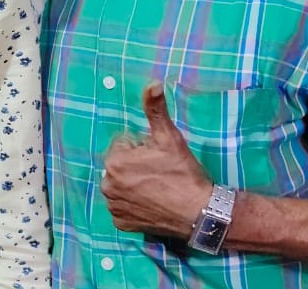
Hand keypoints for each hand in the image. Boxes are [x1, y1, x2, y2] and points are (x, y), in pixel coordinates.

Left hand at [101, 83, 212, 237]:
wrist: (201, 212)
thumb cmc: (183, 173)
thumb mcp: (169, 138)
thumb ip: (155, 110)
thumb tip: (152, 84)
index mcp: (114, 161)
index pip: (123, 145)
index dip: (142, 149)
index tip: (158, 159)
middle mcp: (107, 184)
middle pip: (120, 166)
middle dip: (135, 166)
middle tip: (159, 174)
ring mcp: (113, 206)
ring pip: (120, 186)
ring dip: (133, 185)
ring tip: (157, 189)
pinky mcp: (121, 223)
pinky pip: (123, 207)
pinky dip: (134, 205)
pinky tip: (152, 204)